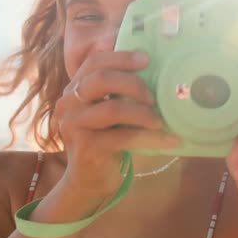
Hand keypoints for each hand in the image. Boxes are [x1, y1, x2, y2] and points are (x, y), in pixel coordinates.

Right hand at [54, 51, 179, 195]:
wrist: (90, 180)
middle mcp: (68, 104)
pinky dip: (151, 137)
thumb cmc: (106, 140)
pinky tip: (170, 140)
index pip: (95, 62)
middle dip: (133, 84)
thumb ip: (119, 91)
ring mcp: (74, 126)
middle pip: (101, 80)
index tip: (147, 60)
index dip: (121, 57)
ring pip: (114, 109)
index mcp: (74, 89)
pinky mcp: (87, 148)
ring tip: (160, 121)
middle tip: (154, 98)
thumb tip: (155, 68)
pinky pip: (125, 137)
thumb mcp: (110, 112)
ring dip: (143, 113)